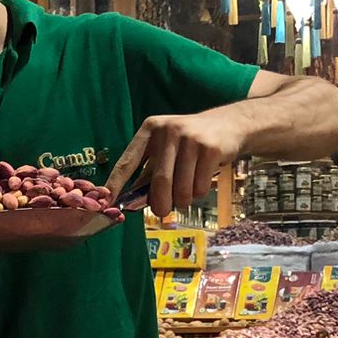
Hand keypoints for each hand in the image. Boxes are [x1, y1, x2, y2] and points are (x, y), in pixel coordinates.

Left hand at [106, 107, 247, 219]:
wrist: (229, 124)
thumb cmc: (190, 143)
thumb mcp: (166, 148)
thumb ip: (148, 171)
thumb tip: (131, 202)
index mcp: (150, 130)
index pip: (128, 161)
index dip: (116, 184)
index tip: (107, 202)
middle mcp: (168, 131)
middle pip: (159, 182)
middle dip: (160, 204)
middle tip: (162, 212)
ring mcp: (190, 138)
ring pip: (181, 188)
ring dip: (183, 200)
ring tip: (187, 191)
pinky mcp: (210, 149)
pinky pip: (199, 187)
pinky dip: (199, 193)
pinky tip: (202, 180)